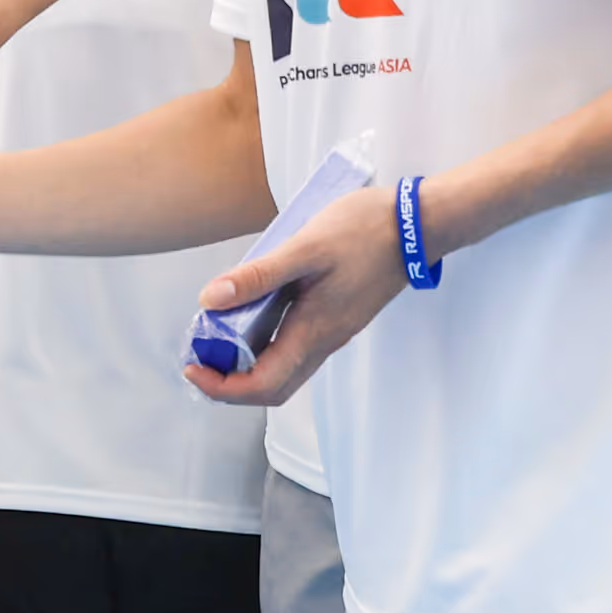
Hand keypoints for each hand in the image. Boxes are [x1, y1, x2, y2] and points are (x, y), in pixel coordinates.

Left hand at [182, 182, 404, 407]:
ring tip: (215, 336)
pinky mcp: (337, 317)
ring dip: (247, 364)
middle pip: (273, 387)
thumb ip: (258, 276)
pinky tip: (249, 314)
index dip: (223, 387)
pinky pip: (296, 347)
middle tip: (198, 357)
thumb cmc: (365, 230)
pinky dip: (265, 343)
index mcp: (315, 331)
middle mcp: (325, 341)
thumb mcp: (305, 247)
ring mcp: (333, 331)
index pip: (263, 385)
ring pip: (285, 369)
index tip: (193, 367)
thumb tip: (210, 300)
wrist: (418, 225)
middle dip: (229, 383)